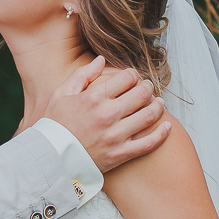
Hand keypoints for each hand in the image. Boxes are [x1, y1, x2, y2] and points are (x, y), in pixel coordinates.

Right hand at [44, 58, 170, 172]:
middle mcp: (107, 115)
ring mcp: (115, 136)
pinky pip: (148, 144)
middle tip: (147, 87)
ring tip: (159, 103)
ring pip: (149, 116)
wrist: (50, 159)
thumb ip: (82, 75)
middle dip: (147, 87)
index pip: (126, 78)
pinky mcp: (120, 154)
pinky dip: (162, 134)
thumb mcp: (61, 94)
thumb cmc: (54, 125)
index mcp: (94, 98)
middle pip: (141, 94)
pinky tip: (168, 126)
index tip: (133, 77)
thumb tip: (101, 60)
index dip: (133, 75)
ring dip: (158, 106)